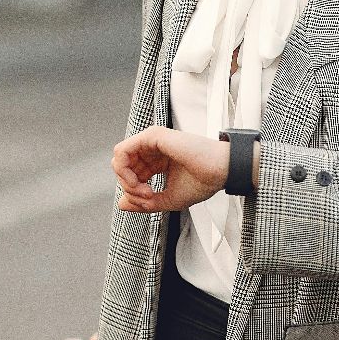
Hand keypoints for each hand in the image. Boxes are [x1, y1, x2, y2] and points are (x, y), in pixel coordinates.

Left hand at [113, 126, 227, 212]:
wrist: (219, 172)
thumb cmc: (202, 182)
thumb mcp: (167, 199)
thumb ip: (143, 202)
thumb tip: (121, 203)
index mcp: (158, 161)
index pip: (132, 175)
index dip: (134, 192)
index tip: (149, 201)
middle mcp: (153, 149)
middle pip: (124, 168)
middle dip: (129, 187)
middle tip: (146, 197)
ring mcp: (151, 141)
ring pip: (119, 159)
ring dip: (126, 180)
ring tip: (143, 191)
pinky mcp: (151, 136)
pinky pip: (122, 152)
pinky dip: (124, 170)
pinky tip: (138, 182)